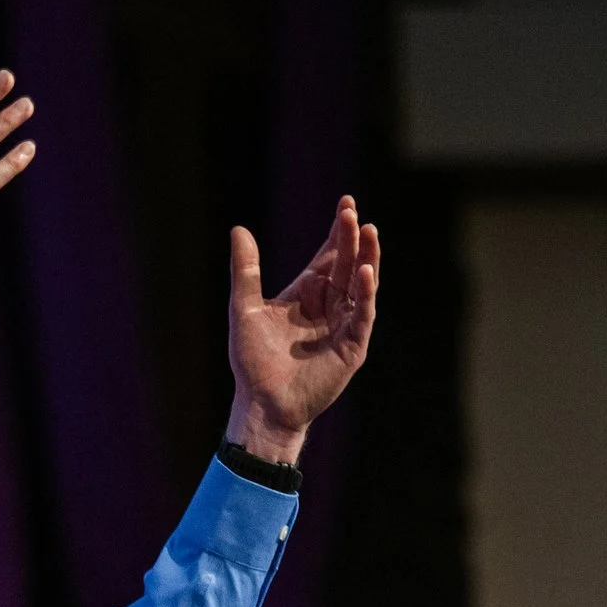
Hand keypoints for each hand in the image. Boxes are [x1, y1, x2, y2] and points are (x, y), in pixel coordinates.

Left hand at [224, 196, 380, 463]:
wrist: (261, 403)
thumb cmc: (253, 361)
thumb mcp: (245, 309)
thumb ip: (245, 270)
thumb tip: (238, 229)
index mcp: (307, 294)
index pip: (328, 256)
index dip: (337, 232)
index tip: (345, 203)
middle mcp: (329, 306)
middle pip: (346, 264)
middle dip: (351, 239)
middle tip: (352, 213)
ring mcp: (344, 325)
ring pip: (361, 285)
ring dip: (366, 259)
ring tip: (368, 231)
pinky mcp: (352, 346)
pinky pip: (362, 314)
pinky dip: (365, 293)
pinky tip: (365, 272)